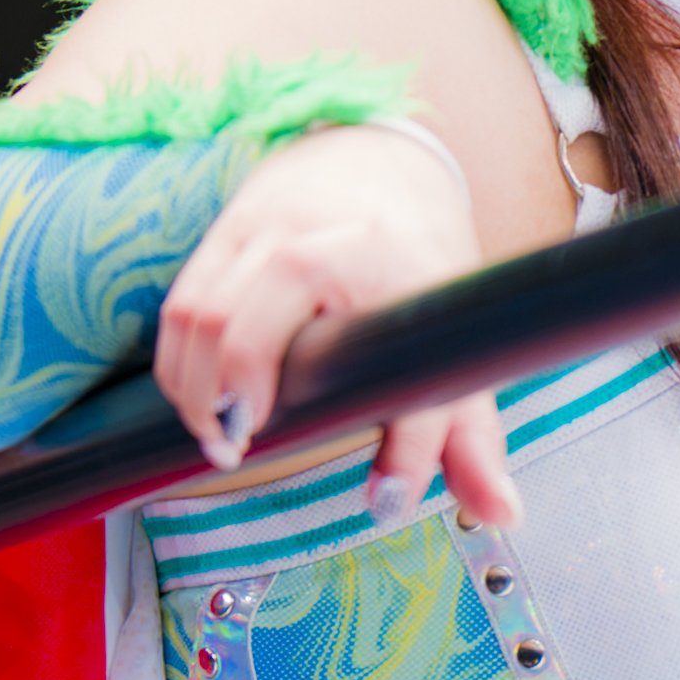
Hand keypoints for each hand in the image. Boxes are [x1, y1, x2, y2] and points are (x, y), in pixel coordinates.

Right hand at [155, 125, 517, 521]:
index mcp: (399, 269)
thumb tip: (501, 514)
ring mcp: (267, 230)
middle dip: (235, 399)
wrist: (379, 165)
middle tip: (238, 454)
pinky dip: (178, 365)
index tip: (382, 501)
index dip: (400, 442)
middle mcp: (326, 242)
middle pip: (254, 324)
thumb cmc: (419, 267)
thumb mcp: (459, 343)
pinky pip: (180, 305)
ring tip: (217, 439)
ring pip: (201, 315)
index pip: (392, 365)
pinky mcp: (225, 230)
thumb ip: (472, 438)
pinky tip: (198, 403)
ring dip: (195, 390)